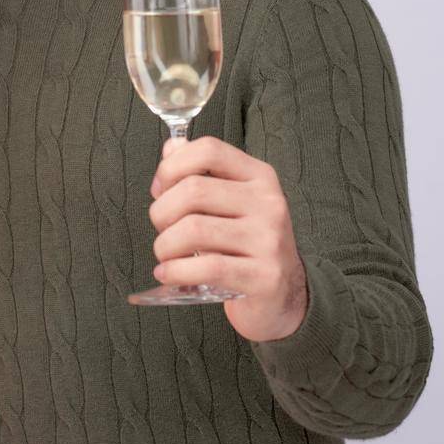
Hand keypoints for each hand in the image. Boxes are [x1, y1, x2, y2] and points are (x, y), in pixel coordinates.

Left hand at [148, 135, 307, 342]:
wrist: (284, 295)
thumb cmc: (245, 244)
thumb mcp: (229, 203)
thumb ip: (199, 173)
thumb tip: (170, 148)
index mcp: (259, 177)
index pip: (209, 150)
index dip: (171, 167)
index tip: (159, 190)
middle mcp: (269, 203)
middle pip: (194, 190)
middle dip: (161, 211)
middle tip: (162, 229)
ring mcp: (270, 240)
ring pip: (194, 229)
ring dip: (165, 245)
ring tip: (165, 254)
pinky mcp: (265, 277)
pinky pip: (207, 267)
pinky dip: (175, 271)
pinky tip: (167, 273)